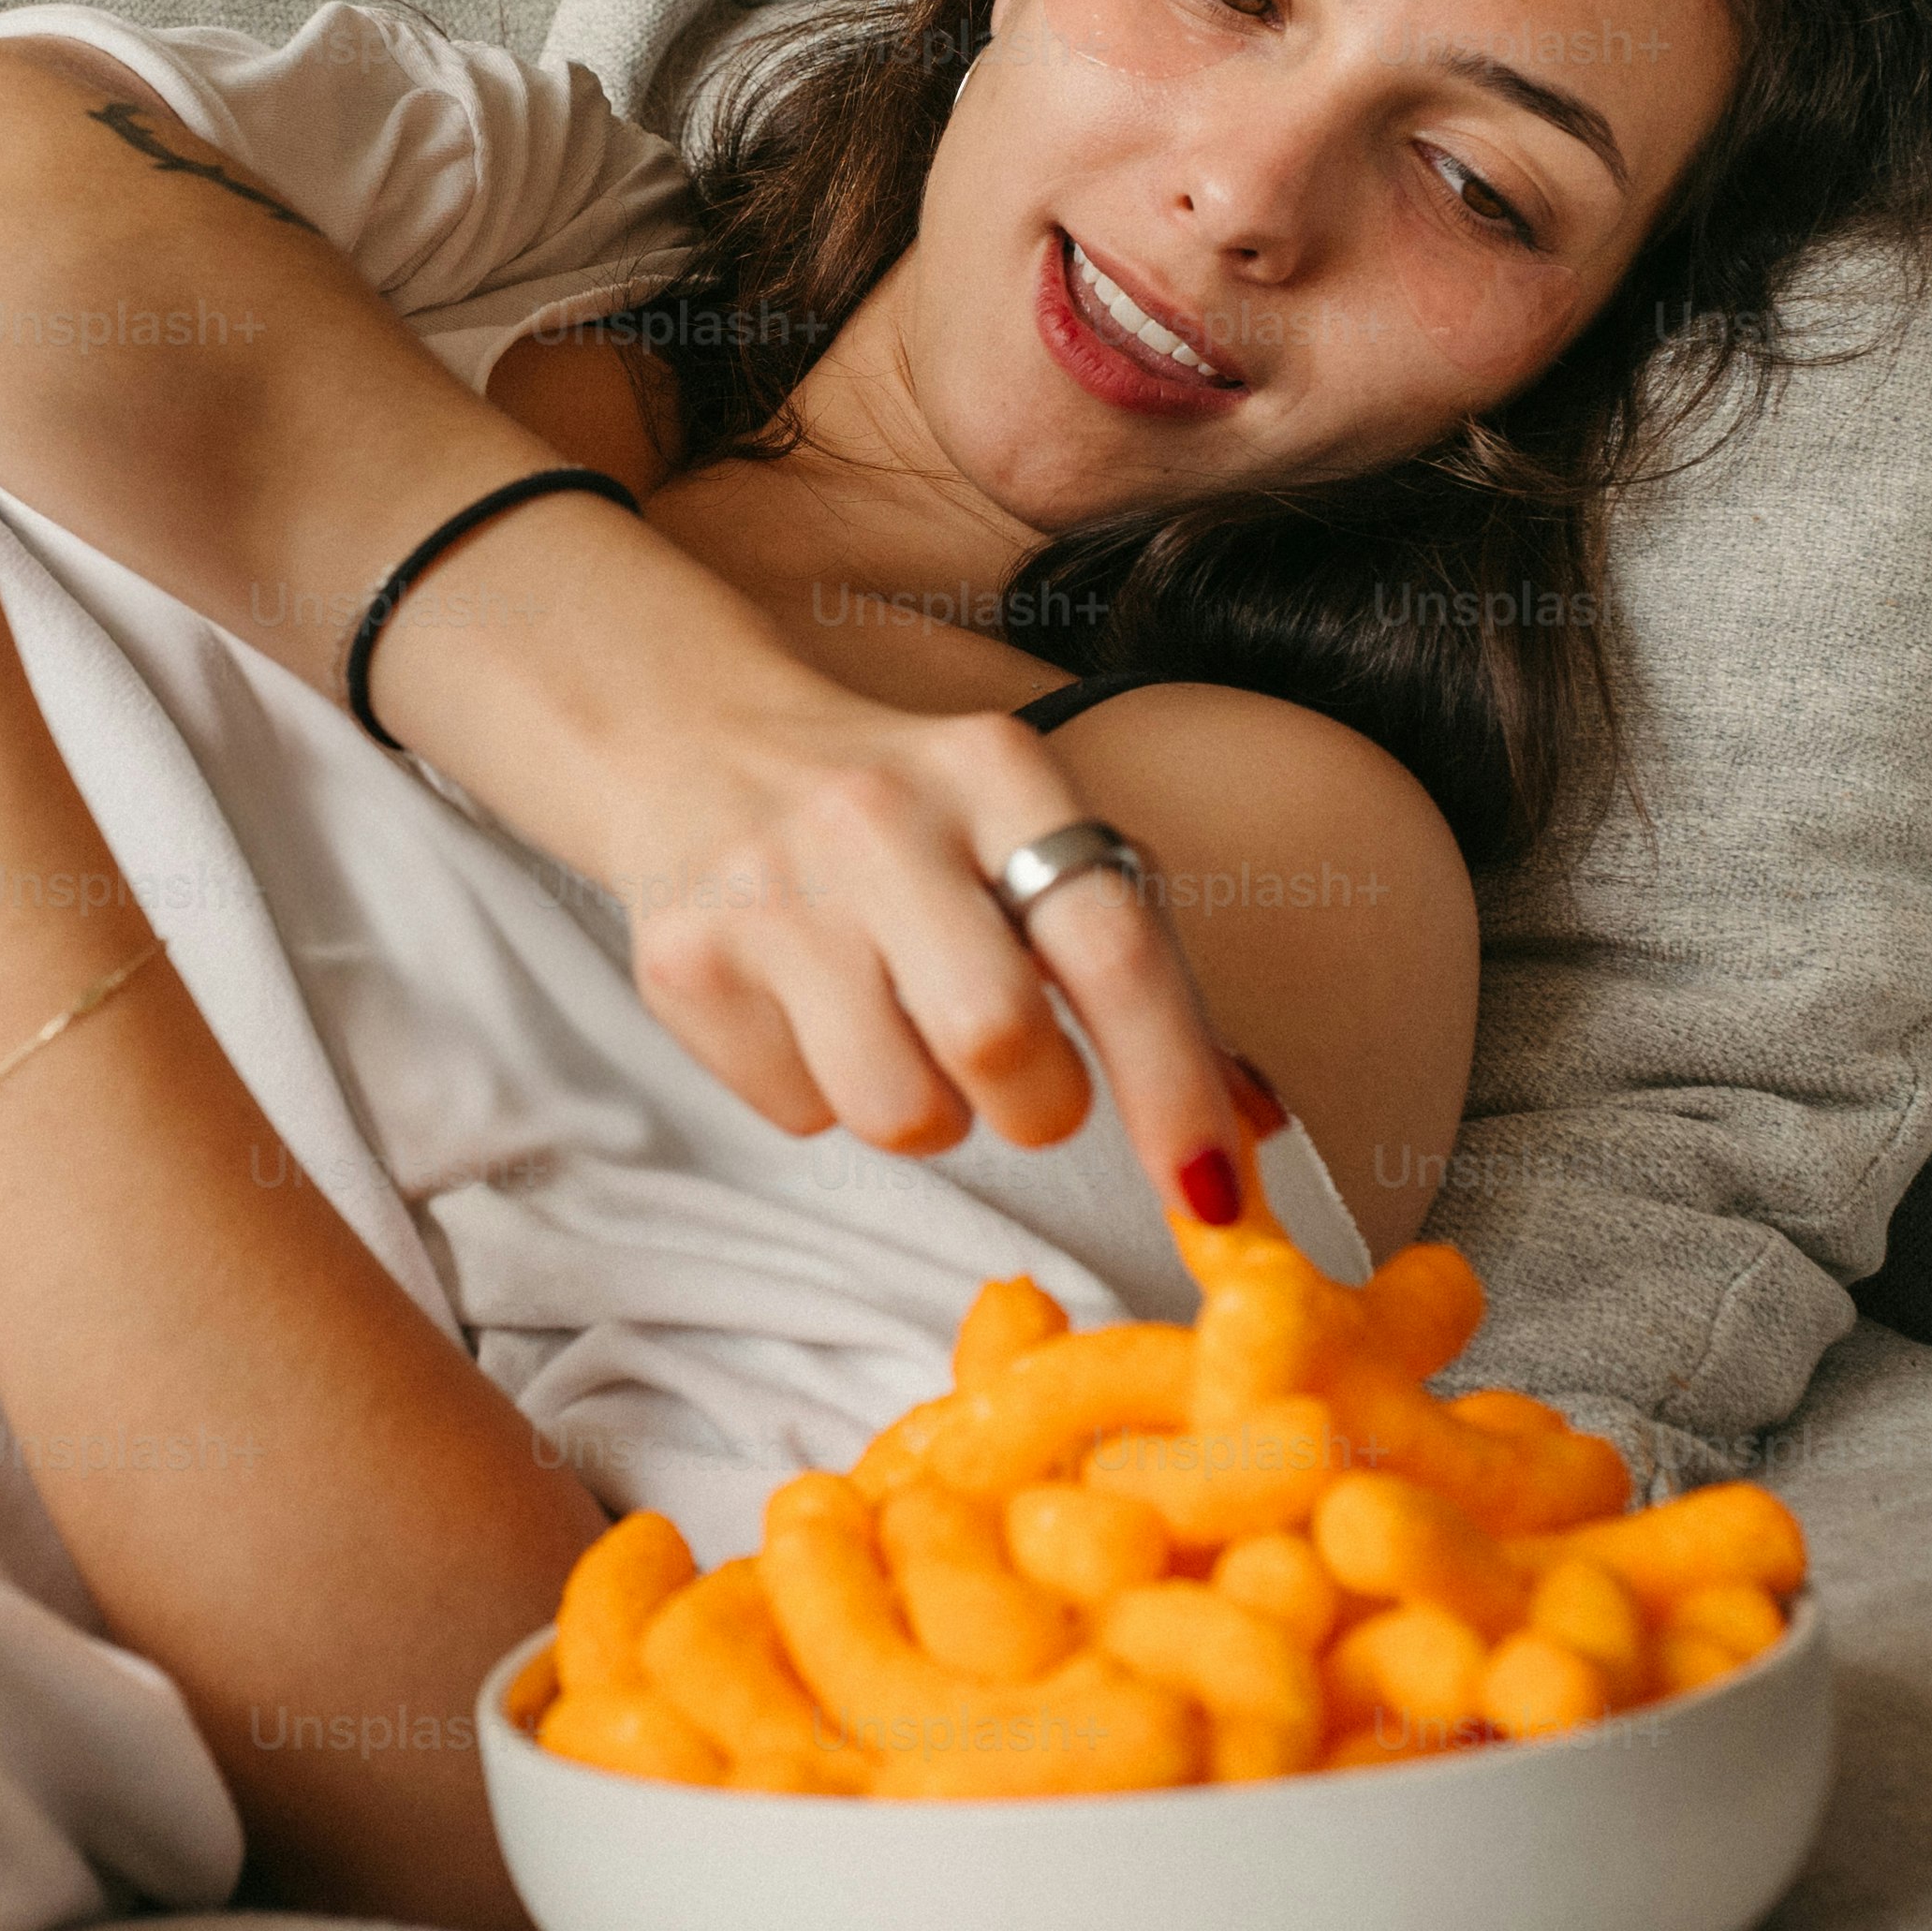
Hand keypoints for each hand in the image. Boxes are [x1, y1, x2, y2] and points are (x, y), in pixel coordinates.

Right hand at [579, 666, 1278, 1242]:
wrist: (689, 738)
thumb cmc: (902, 816)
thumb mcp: (1021, 832)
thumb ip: (1134, 966)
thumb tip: (1250, 1128)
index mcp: (995, 770)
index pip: (1110, 945)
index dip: (1174, 1084)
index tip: (1211, 1192)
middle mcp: (877, 818)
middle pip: (1000, 1042)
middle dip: (1040, 1107)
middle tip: (1025, 1084)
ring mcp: (769, 891)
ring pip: (899, 1113)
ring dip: (931, 1113)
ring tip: (902, 1032)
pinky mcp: (680, 965)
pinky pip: (801, 1118)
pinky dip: (827, 1096)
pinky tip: (810, 1013)